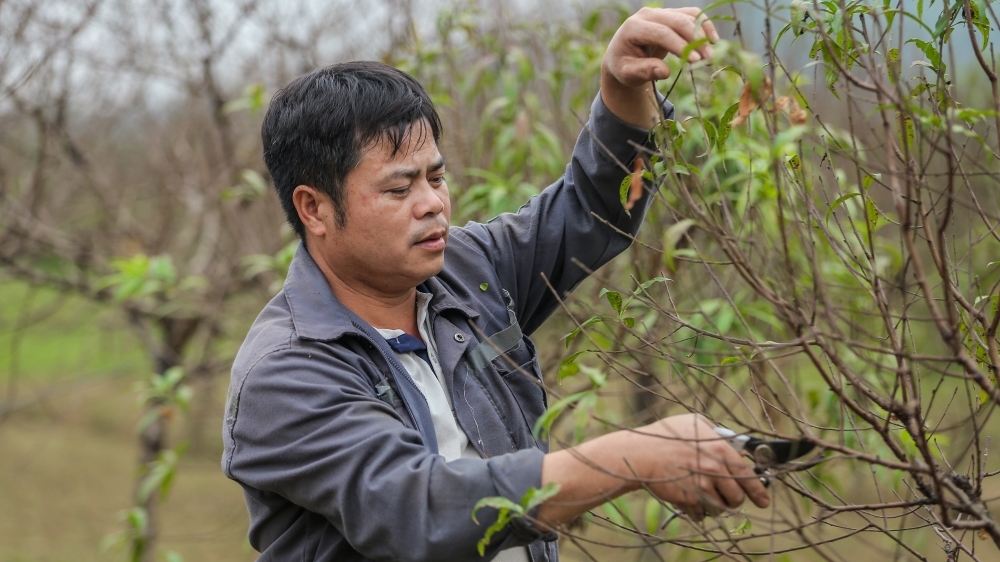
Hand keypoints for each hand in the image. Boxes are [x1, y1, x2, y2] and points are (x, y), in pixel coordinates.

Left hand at [600, 7, 718, 126]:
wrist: (623, 55)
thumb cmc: (624, 66)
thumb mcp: (628, 74)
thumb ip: (644, 71)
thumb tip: (664, 72)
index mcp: (633, 27)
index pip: (661, 33)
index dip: (680, 45)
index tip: (695, 61)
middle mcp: (647, 15)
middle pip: (677, 21)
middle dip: (695, 39)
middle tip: (708, 58)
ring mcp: (660, 12)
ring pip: (687, 16)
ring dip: (702, 34)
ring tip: (710, 54)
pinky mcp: (670, 14)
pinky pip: (691, 15)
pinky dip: (704, 25)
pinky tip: (712, 40)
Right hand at [623, 413, 768, 519]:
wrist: (640, 454)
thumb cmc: (665, 435)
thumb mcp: (693, 423)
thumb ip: (716, 433)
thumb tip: (733, 445)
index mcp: (720, 449)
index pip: (748, 474)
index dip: (758, 490)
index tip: (764, 500)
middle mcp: (714, 469)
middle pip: (737, 497)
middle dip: (734, 499)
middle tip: (727, 496)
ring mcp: (702, 486)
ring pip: (721, 508)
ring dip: (716, 505)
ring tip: (704, 496)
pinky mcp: (689, 500)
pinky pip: (702, 513)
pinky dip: (698, 510)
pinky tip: (689, 499)